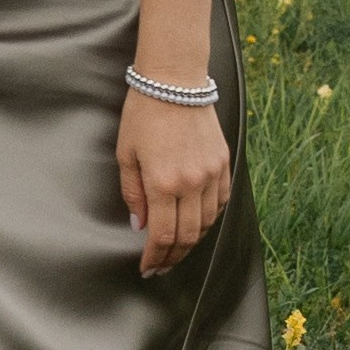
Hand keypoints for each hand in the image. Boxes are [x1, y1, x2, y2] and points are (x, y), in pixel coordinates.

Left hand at [118, 92, 229, 276]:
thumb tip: (140, 225)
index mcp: (163, 182)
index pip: (163, 235)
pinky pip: (221, 202)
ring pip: (207, 222)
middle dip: (173, 257)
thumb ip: (133, 193)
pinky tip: (196, 223)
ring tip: (176, 249)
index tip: (147, 268)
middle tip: (161, 267)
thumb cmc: (143, 114)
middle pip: (188, 236)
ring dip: (192, 241)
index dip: (155, 258)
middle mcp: (192, 182)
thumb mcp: (126, 153)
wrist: (175, 82)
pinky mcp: (223, 163)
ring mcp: (211, 173)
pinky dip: (209, 218)